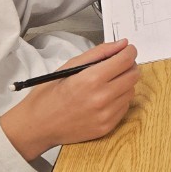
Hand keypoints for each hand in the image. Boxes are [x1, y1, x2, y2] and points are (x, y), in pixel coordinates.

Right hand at [0, 39, 140, 161]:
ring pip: (131, 91)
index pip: (125, 60)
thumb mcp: (69, 66)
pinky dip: (119, 100)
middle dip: (129, 66)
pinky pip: (124, 107)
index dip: (129, 51)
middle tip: (118, 65)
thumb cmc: (50, 94)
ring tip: (107, 84)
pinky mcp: (106, 127)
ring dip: (124, 83)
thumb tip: (122, 44)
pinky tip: (103, 99)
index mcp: (91, 80)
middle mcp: (101, 98)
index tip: (127, 50)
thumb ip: (99, 53)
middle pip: (133, 75)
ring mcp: (105, 115)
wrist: (37, 126)